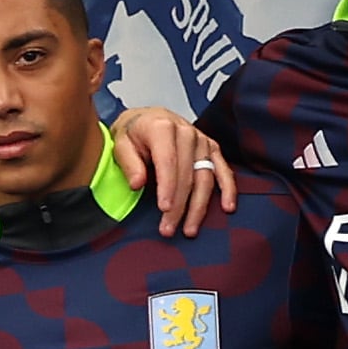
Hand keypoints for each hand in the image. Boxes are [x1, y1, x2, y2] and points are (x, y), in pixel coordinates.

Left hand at [111, 106, 234, 232]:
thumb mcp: (120, 143)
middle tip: (168, 229)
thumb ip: (129, 163)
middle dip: (179, 205)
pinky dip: (228, 189)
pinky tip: (228, 208)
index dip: (168, 187)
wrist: (145, 118)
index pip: (168, 161)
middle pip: (187, 174)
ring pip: (205, 177)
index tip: (164, 209)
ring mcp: (202, 140)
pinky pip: (223, 170)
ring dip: (199, 206)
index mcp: (162, 127)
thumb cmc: (132, 134)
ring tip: (189, 230)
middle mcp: (186, 132)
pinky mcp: (211, 148)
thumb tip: (136, 184)